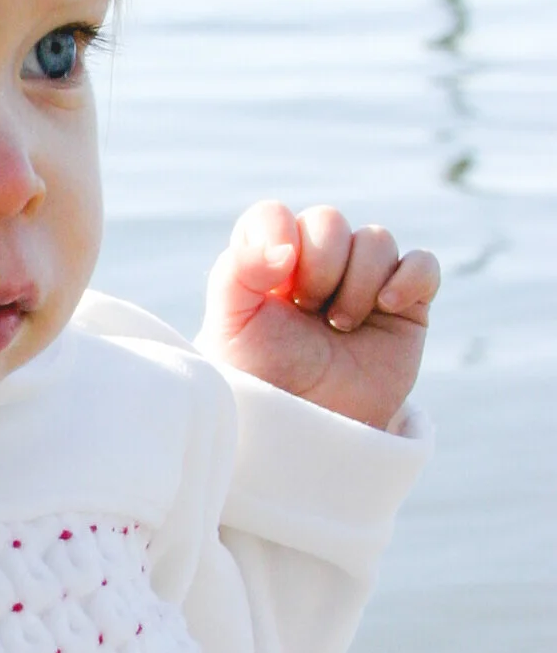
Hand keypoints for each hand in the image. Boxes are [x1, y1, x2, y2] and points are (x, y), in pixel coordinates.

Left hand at [198, 200, 437, 429]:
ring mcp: (363, 285)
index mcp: (266, 266)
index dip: (277, 230)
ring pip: (376, 239)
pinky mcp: (405, 309)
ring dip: (358, 280)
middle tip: (309, 309)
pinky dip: (410, 276)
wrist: (305, 437)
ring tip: (340, 326)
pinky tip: (387, 304)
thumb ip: (237, 272)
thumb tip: (283, 246)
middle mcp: (315, 268)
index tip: (277, 272)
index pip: (273, 216)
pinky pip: (424, 264)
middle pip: (329, 221)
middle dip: (320, 264)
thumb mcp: (229, 327)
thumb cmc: (259, 384)